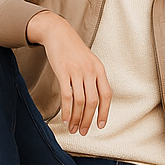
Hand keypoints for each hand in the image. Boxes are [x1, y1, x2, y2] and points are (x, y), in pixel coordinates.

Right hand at [27, 11, 111, 134]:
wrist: (58, 33)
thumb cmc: (73, 49)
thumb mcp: (89, 61)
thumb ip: (93, 78)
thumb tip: (94, 100)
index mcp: (99, 69)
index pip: (106, 95)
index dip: (105, 112)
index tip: (101, 125)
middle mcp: (90, 71)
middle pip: (93, 102)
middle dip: (88, 120)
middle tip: (83, 131)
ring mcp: (77, 71)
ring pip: (80, 102)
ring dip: (77, 118)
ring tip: (73, 128)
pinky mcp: (63, 72)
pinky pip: (67, 96)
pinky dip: (67, 110)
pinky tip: (65, 118)